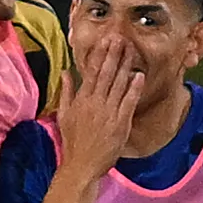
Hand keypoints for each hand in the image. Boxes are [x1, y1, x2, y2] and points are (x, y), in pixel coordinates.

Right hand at [54, 45, 146, 186]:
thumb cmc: (73, 141)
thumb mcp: (64, 114)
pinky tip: (139, 76)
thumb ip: (66, 92)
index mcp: (82, 99)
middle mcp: (95, 103)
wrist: (81, 165)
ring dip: (125, 66)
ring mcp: (108, 113)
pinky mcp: (120, 124)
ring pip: (118, 85)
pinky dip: (133, 89)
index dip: (100, 54)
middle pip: (106, 74)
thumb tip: (65, 72)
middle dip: (113, 54)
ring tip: (131, 50)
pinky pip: (128, 102)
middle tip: (120, 37)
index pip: (92, 72)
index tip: (105, 40)